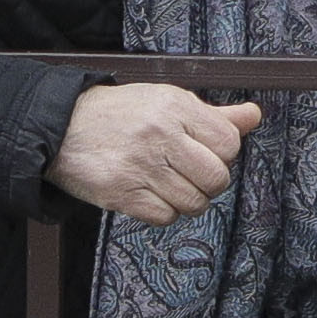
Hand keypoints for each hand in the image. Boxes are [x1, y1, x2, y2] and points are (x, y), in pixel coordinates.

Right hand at [51, 82, 260, 224]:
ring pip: (194, 202)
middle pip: (216, 177)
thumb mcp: (168, 101)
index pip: (228, 143)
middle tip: (190, 173)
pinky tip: (150, 193)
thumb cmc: (120, 113)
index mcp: (176, 106)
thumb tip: (254, 115)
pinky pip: (165, 216)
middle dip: (208, 182)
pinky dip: (163, 211)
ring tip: (169, 183)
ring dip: (187, 199)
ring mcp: (141, 165)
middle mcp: (161, 134)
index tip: (205, 152)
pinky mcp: (122, 193)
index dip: (222, 154)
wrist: (63, 126)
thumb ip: (214, 114)